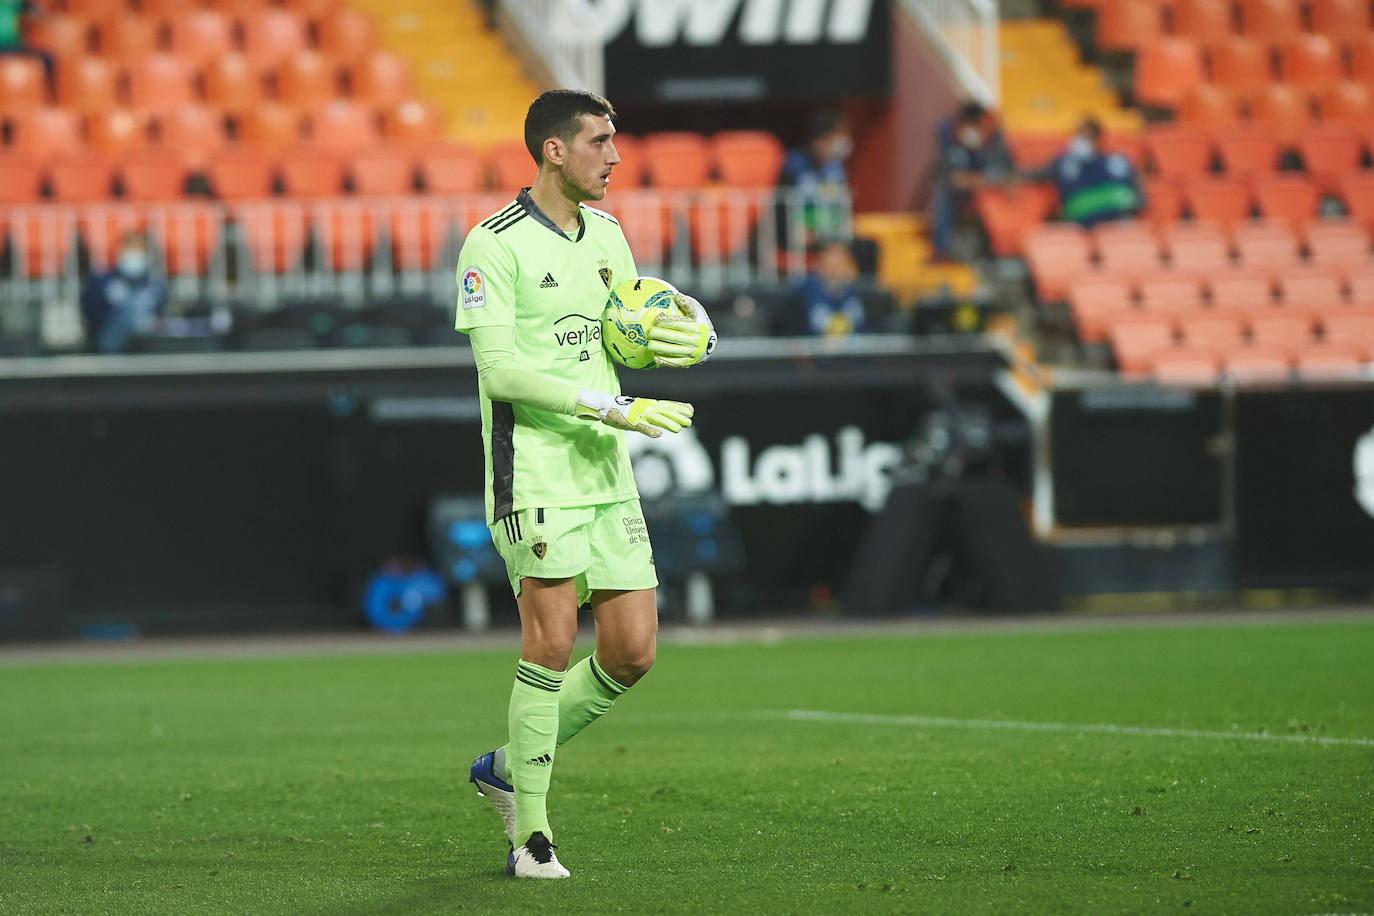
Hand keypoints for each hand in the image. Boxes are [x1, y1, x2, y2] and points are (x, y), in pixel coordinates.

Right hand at [575, 393, 693, 437]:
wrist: (603, 406)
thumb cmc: (622, 410)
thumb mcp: (639, 410)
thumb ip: (651, 415)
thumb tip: (660, 426)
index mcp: (648, 404)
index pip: (666, 404)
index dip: (679, 407)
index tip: (691, 410)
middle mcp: (645, 407)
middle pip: (664, 411)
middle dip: (677, 416)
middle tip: (689, 421)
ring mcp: (639, 414)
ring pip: (656, 419)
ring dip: (668, 423)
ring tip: (679, 428)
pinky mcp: (631, 422)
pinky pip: (642, 427)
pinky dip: (650, 430)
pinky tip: (658, 434)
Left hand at [648, 293, 716, 367]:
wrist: (708, 344)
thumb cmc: (698, 323)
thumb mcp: (697, 311)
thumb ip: (687, 304)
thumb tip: (677, 296)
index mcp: (700, 327)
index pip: (682, 324)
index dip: (668, 322)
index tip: (657, 320)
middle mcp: (698, 341)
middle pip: (676, 337)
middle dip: (661, 335)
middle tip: (650, 332)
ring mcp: (694, 353)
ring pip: (675, 350)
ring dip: (661, 348)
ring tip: (649, 344)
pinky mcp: (689, 362)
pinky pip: (676, 362)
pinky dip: (665, 360)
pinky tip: (654, 357)